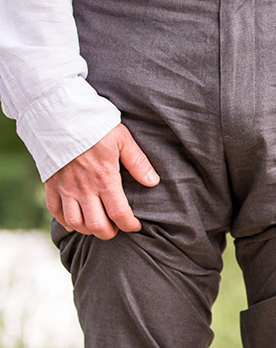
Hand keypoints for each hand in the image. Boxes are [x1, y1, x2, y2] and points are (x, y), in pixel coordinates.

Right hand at [45, 125, 158, 239]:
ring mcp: (66, 188)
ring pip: (75, 223)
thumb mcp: (122, 139)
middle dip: (110, 232)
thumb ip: (138, 162)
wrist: (59, 115)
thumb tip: (153, 182)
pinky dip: (65, 221)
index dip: (130, 225)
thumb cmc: (94, 125)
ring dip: (88, 229)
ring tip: (98, 224)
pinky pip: (55, 212)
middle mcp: (84, 189)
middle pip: (97, 226)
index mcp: (105, 179)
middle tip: (116, 227)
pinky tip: (75, 220)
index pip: (120, 214)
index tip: (135, 225)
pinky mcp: (51, 184)